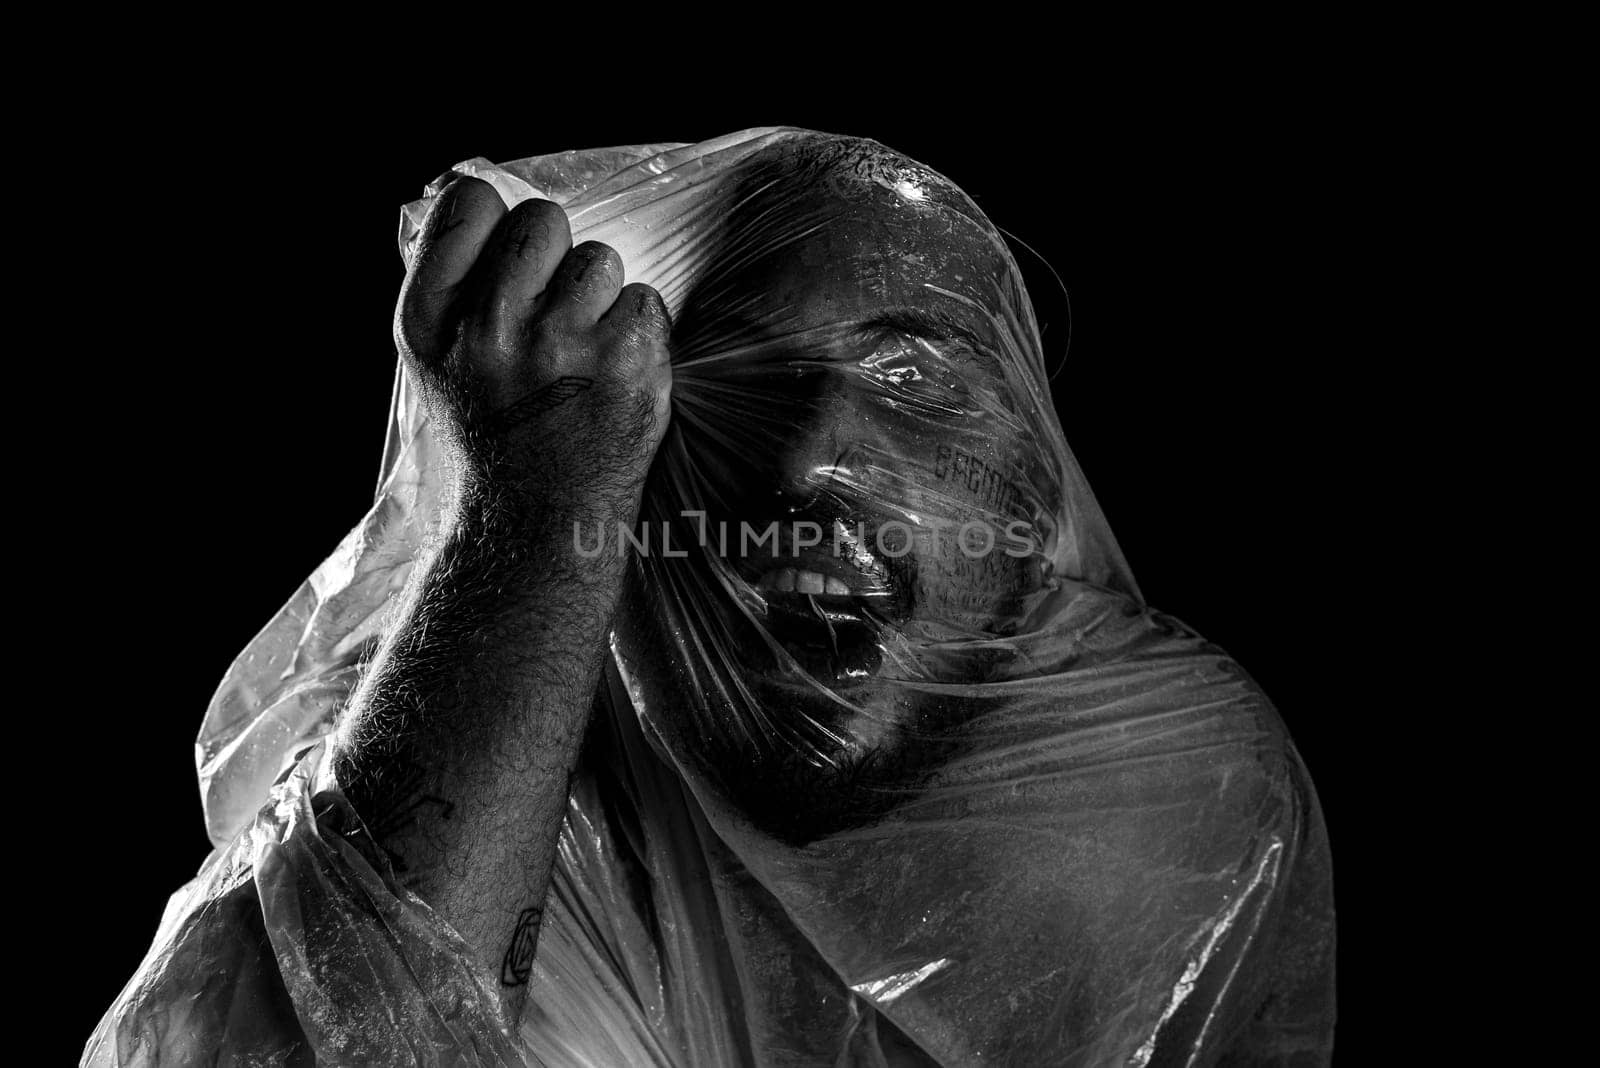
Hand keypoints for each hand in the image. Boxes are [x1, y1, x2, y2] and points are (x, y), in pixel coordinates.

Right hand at [395, 176, 671, 528]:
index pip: (468, 204)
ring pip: (600, 260)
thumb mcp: (437, 358)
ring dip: (599, 296)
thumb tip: (456, 183)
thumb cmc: (493, 427)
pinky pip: (645, 301)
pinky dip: (637, 332)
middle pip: (543, 221)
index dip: (494, 217)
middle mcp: (490, 330)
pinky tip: (613, 374)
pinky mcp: (627, 365)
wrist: (539, 521)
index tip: (502, 254)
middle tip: (550, 311)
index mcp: (430, 321)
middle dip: (554, 254)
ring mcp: (562, 348)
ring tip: (581, 353)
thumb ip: (445, 276)